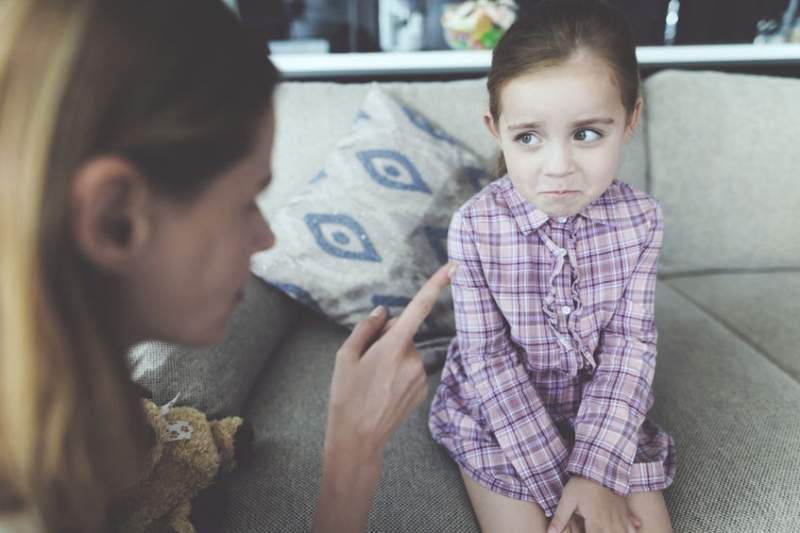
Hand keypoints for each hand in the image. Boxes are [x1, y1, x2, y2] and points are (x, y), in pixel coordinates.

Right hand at [312, 262, 455, 532]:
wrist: (358, 438)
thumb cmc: (346, 396)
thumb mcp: (345, 357)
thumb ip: (366, 328)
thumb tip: (383, 313)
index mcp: (393, 347)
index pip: (418, 307)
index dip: (437, 284)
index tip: (454, 267)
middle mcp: (413, 359)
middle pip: (403, 333)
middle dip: (387, 338)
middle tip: (365, 362)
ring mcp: (421, 376)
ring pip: (406, 351)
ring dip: (392, 357)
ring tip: (372, 380)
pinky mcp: (423, 389)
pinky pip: (410, 368)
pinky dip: (398, 372)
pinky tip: (383, 389)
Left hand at [548, 476, 640, 532]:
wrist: (600, 466)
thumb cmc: (582, 483)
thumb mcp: (568, 499)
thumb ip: (560, 518)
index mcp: (596, 521)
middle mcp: (610, 523)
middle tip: (594, 529)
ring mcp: (619, 517)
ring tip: (612, 531)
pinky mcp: (624, 510)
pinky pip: (632, 525)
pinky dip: (632, 529)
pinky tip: (635, 529)